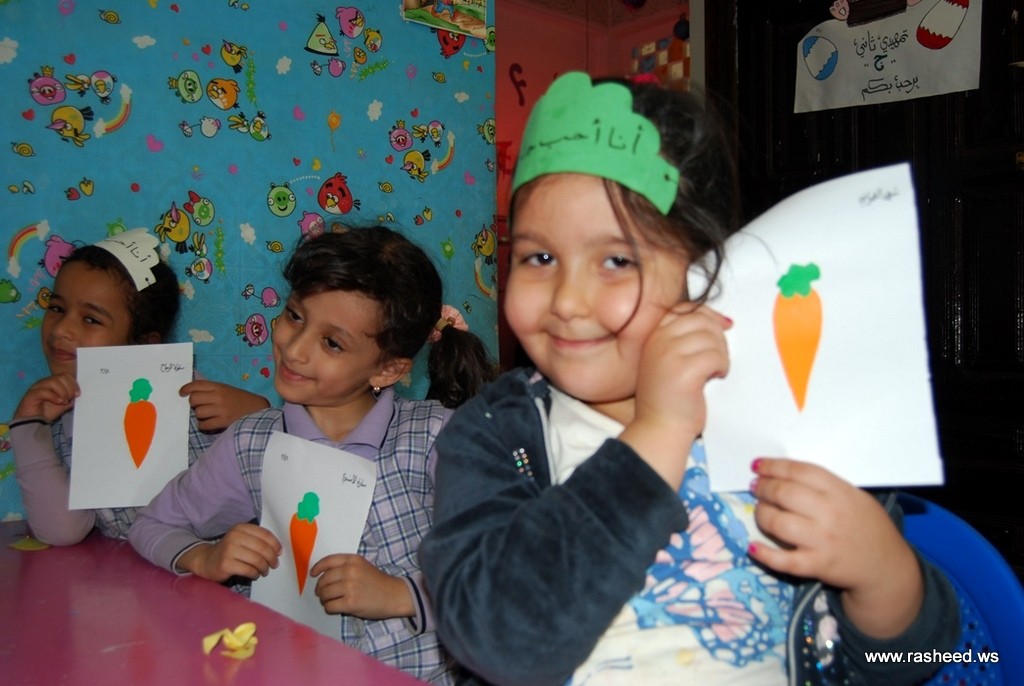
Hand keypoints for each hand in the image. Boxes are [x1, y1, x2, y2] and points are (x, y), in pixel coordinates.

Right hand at [14, 373, 78, 422]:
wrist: (34, 422)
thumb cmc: (47, 412)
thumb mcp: (64, 404)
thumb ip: (70, 398)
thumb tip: (77, 393)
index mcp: (52, 383)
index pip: (65, 375)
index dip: (74, 384)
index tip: (77, 394)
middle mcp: (44, 382)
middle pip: (60, 377)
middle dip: (69, 388)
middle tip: (69, 398)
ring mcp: (37, 387)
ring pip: (53, 382)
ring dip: (62, 392)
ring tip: (63, 401)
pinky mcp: (31, 395)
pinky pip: (43, 391)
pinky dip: (53, 396)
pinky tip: (58, 402)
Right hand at [177, 523, 280, 581]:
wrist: (207, 560)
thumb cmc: (230, 551)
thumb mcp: (243, 539)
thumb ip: (258, 540)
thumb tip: (278, 550)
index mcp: (241, 528)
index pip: (265, 534)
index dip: (275, 544)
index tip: (279, 552)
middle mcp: (235, 536)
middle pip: (263, 548)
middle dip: (272, 558)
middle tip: (274, 564)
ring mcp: (229, 550)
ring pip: (257, 560)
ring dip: (264, 568)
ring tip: (264, 571)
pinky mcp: (226, 564)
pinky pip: (249, 570)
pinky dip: (255, 574)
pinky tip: (255, 574)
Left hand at [180, 380, 269, 431]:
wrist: (257, 409)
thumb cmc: (240, 399)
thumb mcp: (227, 389)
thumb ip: (211, 390)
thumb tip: (191, 395)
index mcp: (219, 387)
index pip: (197, 384)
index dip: (186, 388)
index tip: (181, 393)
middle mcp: (219, 396)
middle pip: (194, 399)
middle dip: (193, 403)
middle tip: (198, 406)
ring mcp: (221, 409)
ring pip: (198, 412)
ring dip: (199, 415)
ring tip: (207, 415)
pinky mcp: (224, 421)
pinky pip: (204, 424)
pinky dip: (203, 425)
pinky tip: (208, 423)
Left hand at [311, 554, 413, 619]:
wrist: (394, 595)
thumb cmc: (378, 582)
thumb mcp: (363, 567)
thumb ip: (345, 567)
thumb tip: (322, 576)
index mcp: (353, 560)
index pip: (328, 561)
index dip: (317, 568)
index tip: (313, 574)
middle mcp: (350, 571)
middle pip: (324, 580)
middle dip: (320, 588)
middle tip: (322, 593)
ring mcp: (350, 587)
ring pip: (325, 594)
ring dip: (324, 599)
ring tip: (330, 601)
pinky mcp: (350, 603)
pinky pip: (330, 606)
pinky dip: (329, 608)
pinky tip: (335, 607)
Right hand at [620, 304, 730, 487]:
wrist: (660, 429)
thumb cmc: (668, 399)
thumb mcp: (668, 361)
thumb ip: (684, 340)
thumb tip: (722, 322)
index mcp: (653, 336)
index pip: (685, 309)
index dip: (709, 314)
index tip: (725, 326)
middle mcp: (658, 340)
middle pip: (701, 320)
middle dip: (718, 336)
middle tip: (718, 358)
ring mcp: (669, 354)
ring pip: (711, 338)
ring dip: (721, 353)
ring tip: (716, 370)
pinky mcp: (683, 370)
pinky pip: (715, 356)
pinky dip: (722, 366)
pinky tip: (716, 377)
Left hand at [749, 458, 923, 637]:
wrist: (886, 567)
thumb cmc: (867, 527)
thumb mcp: (854, 497)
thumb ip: (824, 486)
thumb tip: (784, 476)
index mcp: (840, 492)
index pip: (799, 471)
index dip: (773, 466)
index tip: (757, 465)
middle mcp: (830, 513)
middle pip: (784, 494)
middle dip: (763, 488)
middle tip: (756, 488)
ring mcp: (823, 540)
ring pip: (778, 522)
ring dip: (761, 515)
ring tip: (760, 511)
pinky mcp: (818, 565)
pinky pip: (784, 560)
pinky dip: (765, 554)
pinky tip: (753, 547)